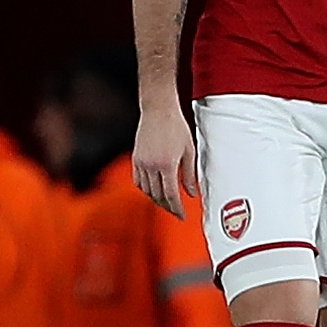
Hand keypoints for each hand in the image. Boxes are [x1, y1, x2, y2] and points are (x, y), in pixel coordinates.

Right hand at [130, 99, 195, 217]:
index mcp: (167, 164)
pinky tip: (153, 190)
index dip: (177, 208)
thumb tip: (191, 193)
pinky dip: (146, 189)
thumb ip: (189, 174)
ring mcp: (141, 162)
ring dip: (156, 199)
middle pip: (158, 195)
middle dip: (168, 207)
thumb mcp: (190, 151)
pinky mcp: (135, 159)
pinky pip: (138, 181)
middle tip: (176, 212)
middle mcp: (151, 166)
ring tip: (166, 203)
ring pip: (146, 190)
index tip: (183, 216)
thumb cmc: (176, 127)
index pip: (171, 195)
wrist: (158, 110)